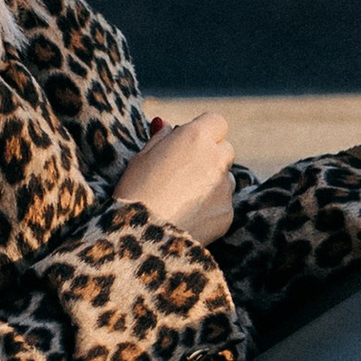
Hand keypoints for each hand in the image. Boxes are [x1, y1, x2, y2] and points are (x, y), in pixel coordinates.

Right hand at [114, 109, 235, 244]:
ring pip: (226, 177)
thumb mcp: (140, 158)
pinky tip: (187, 215)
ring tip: (182, 197)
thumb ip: (160, 138)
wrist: (140, 238)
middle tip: (184, 170)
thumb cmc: (134, 193)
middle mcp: (216, 159)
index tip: (189, 141)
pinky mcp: (226, 213)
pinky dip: (210, 206)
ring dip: (212, 181)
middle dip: (210, 154)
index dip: (203, 130)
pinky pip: (223, 203)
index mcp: (194, 138)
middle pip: (225, 148)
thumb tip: (167, 125)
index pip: (216, 121)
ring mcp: (224, 187)